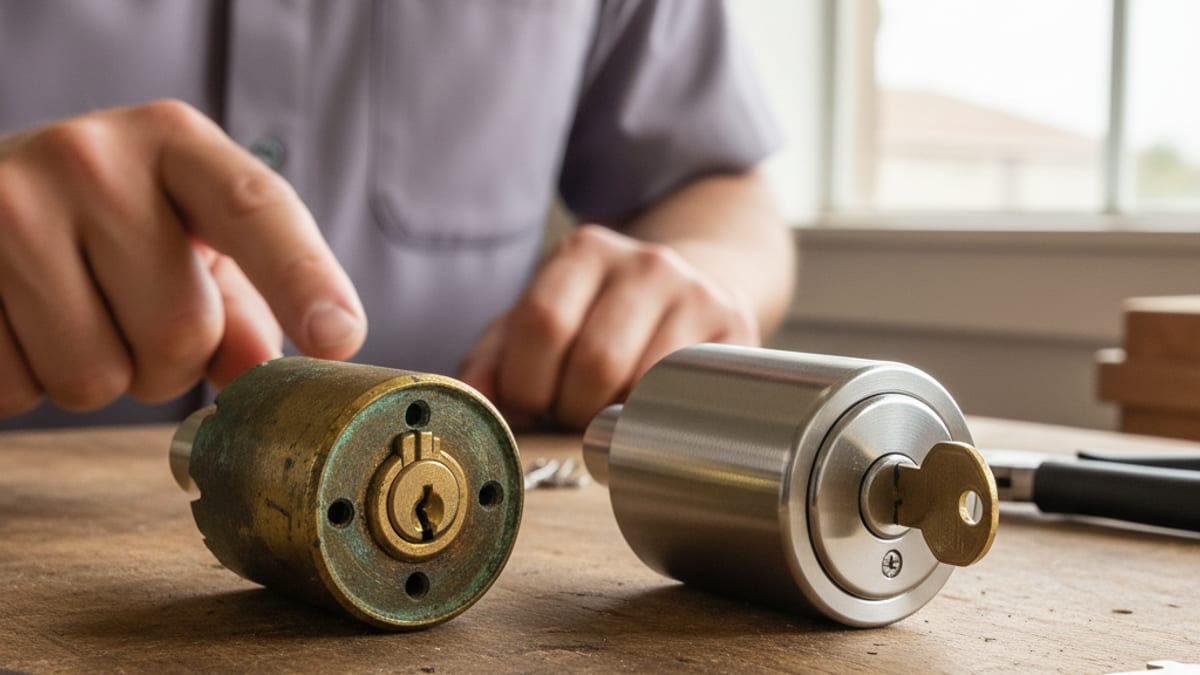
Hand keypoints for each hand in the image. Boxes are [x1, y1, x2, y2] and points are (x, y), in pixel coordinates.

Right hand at [0, 100, 365, 416]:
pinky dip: (28, 385)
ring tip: (77, 317)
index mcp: (176, 142)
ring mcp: (9, 207)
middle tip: (135, 319)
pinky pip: (19, 389)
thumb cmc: (111, 223)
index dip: (304, 280)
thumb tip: (269, 373)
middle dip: (169, 363)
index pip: (257, 211)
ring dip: (100, 380)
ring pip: (97, 378)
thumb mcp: (187, 238)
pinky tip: (22, 325)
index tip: (338, 337)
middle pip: (182, 332)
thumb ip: (243, 305)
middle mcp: (92, 158)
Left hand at [458, 225, 758, 429]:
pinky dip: (653, 417)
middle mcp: (646, 262)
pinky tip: (645, 409)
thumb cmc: (604, 318)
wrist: (697, 291)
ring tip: (609, 409)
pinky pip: (681, 395)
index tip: (530, 404)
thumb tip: (473, 398)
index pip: (543, 324)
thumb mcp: (545, 320)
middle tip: (572, 412)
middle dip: (571, 406)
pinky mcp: (734, 332)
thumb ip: (497, 356)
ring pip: (640, 383)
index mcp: (586, 250)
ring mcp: (697, 295)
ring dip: (615, 417)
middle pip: (593, 361)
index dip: (527, 384)